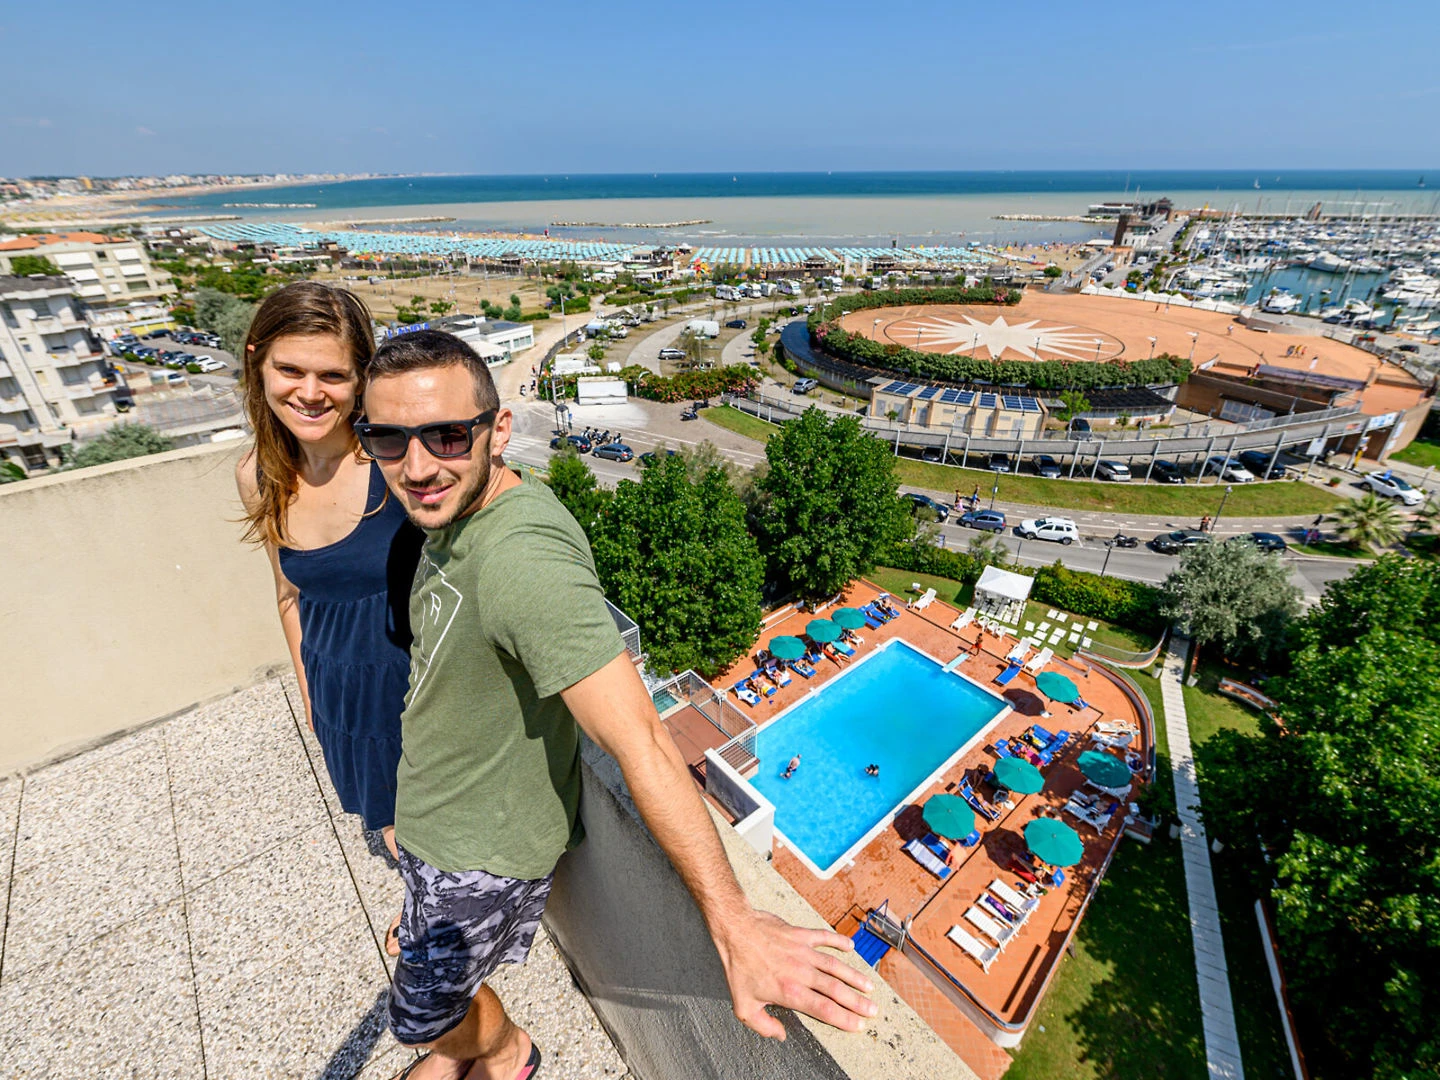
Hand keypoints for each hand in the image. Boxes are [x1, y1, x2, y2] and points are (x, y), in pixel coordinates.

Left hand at [713, 910, 877, 1039]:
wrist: (735, 930)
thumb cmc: (738, 968)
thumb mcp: (743, 1006)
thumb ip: (763, 1025)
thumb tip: (781, 1036)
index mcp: (790, 992)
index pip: (824, 1010)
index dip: (844, 1019)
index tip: (859, 1025)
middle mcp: (801, 973)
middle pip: (836, 990)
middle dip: (857, 1002)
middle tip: (873, 1010)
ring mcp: (803, 952)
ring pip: (835, 966)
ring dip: (854, 976)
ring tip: (869, 986)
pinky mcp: (800, 934)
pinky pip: (824, 937)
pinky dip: (839, 941)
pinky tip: (851, 947)